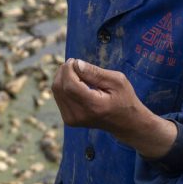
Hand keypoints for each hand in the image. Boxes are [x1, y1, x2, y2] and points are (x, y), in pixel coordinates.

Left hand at [51, 58, 176, 157]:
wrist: (125, 123)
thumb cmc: (124, 99)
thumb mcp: (117, 81)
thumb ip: (95, 73)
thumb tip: (76, 64)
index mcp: (93, 106)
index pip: (70, 85)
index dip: (68, 69)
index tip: (75, 60)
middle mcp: (80, 115)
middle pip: (60, 87)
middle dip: (64, 71)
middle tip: (75, 64)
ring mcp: (72, 120)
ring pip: (57, 91)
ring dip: (63, 77)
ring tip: (77, 73)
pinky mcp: (69, 119)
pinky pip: (59, 96)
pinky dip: (64, 86)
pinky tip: (76, 83)